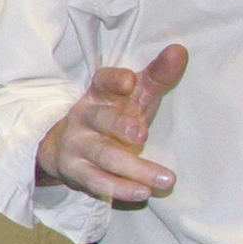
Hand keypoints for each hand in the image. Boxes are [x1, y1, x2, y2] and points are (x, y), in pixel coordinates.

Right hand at [37, 45, 186, 204]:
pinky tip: (143, 192)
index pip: (102, 83)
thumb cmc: (110, 116)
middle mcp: (83, 118)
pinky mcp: (76, 170)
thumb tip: (180, 51)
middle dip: (117, 125)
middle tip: (140, 133)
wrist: (63, 147)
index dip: (114, 81)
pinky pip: (97, 181)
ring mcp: (77, 145)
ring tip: (166, 179)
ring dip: (134, 168)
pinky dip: (120, 189)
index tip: (130, 81)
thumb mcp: (133, 96)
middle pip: (99, 119)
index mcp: (98, 95)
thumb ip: (158, 76)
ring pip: (103, 155)